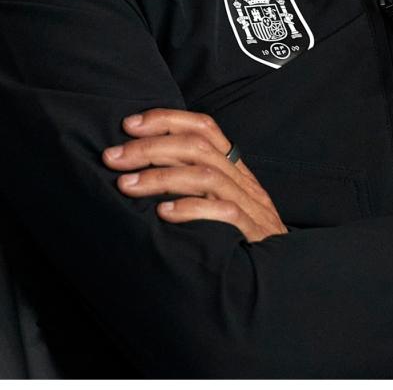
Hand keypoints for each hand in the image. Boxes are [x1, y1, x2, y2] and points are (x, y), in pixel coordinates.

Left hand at [102, 108, 287, 241]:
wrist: (280, 273)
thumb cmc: (237, 234)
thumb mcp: (215, 199)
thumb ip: (188, 179)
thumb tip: (135, 164)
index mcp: (233, 166)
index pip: (203, 126)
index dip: (166, 119)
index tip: (128, 124)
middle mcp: (242, 179)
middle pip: (196, 147)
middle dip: (148, 148)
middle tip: (112, 158)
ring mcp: (250, 205)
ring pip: (205, 176)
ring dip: (159, 177)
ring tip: (125, 185)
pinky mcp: (252, 232)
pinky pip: (225, 213)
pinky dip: (191, 209)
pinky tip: (163, 214)